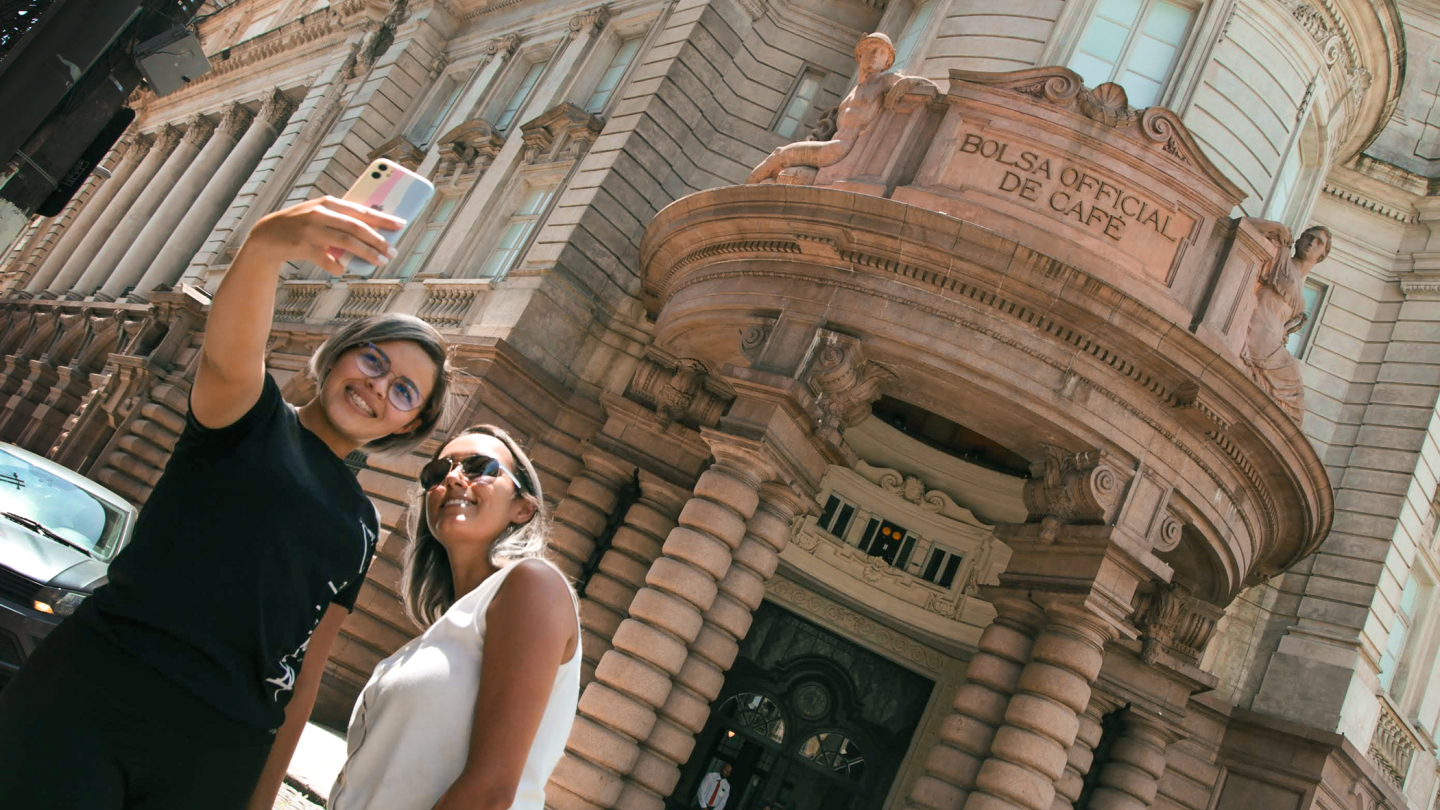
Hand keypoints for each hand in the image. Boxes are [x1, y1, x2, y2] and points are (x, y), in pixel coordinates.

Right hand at [242, 196, 402, 275]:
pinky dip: (337, 266)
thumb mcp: (321, 215)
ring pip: (346, 242)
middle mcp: (320, 213)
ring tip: (381, 261)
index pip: (362, 210)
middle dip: (378, 240)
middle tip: (393, 251)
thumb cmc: (301, 225)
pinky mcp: (301, 246)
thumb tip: (374, 233)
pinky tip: (342, 269)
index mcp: (328, 202)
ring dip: (366, 253)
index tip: (401, 224)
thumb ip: (343, 220)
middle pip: (357, 227)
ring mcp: (310, 230)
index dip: (383, 218)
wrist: (266, 235)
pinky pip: (326, 259)